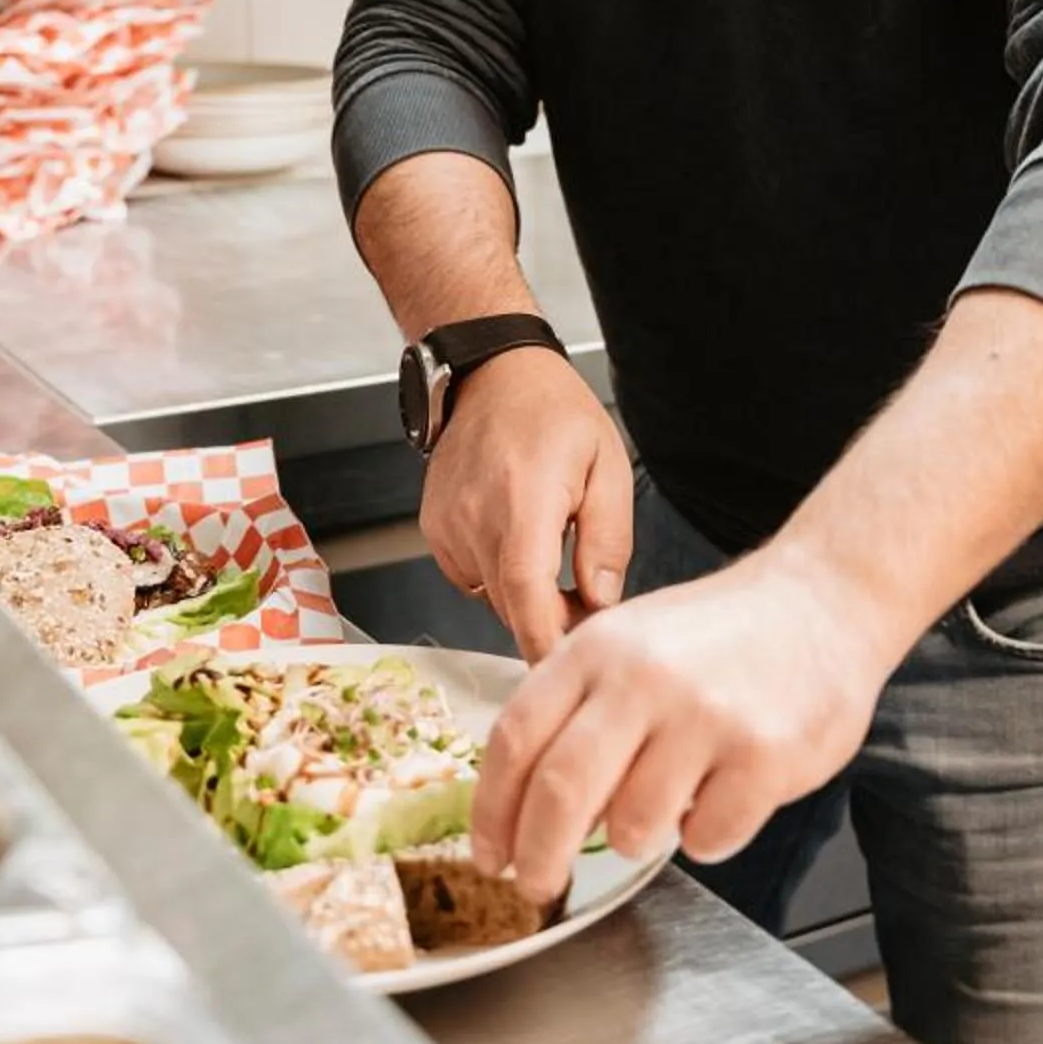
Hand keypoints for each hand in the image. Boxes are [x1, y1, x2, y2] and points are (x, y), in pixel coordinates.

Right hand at [422, 350, 632, 663]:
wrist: (491, 374)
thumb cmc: (553, 412)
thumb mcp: (607, 467)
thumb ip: (608, 540)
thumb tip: (601, 602)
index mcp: (523, 503)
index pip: (527, 600)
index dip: (548, 646)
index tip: (572, 669)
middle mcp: (475, 520)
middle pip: (514, 610)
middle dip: (554, 620)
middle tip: (591, 595)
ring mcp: (447, 528)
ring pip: (493, 599)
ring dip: (527, 595)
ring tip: (555, 549)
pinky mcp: (434, 531)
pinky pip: (473, 578)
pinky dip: (500, 574)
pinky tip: (518, 535)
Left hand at [472, 546, 884, 906]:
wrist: (824, 599)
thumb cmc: (720, 634)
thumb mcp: (630, 641)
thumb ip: (577, 707)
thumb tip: (522, 804)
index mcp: (598, 647)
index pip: (516, 739)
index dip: (491, 813)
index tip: (489, 855)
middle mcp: (644, 677)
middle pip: (559, 793)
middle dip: (539, 857)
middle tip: (539, 884)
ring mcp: (706, 715)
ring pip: (632, 828)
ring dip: (638, 838)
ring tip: (666, 803)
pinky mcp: (763, 755)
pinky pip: (707, 839)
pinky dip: (707, 836)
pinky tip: (724, 795)